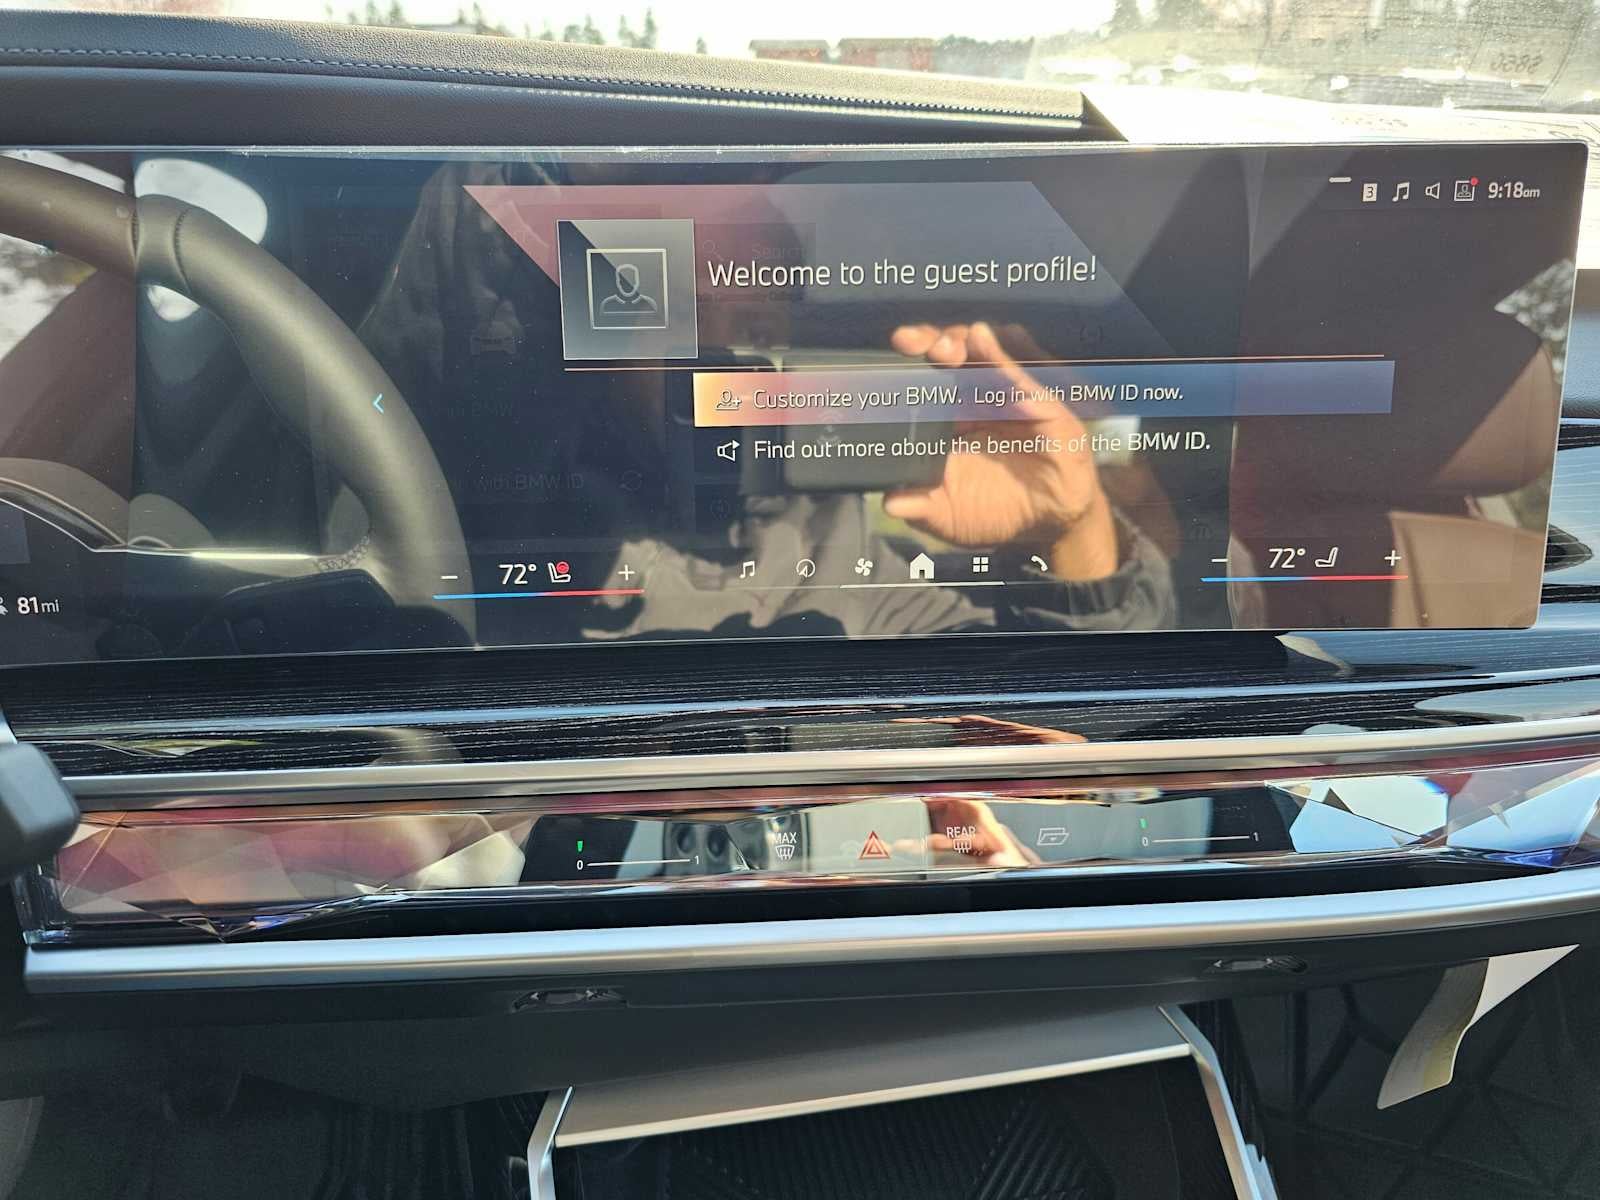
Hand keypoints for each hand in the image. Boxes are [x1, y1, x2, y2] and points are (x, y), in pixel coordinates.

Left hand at [886, 321, 1117, 579]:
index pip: (921, 378)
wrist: (1049, 521)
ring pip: (979, 354)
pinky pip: (1018, 377)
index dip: (903, 364)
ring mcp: (1007, 397)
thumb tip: (889, 502)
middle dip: (926, 342)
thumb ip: (920, 507)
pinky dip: (999, 357)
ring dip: (957, 342)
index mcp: (947, 418)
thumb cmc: (997, 510)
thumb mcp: (950, 515)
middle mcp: (974, 399)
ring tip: (942, 348)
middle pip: (947, 355)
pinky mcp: (1040, 405)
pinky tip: (980, 338)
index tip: (887, 357)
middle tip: (907, 342)